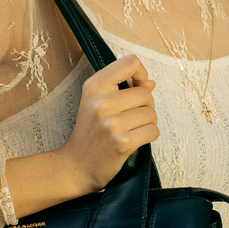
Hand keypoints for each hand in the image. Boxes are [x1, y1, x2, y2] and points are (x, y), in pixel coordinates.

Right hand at [59, 53, 158, 192]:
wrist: (76, 165)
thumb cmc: (90, 132)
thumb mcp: (98, 102)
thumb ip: (124, 88)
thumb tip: (150, 83)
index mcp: (94, 86)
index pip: (131, 62)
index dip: (140, 73)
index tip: (136, 86)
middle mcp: (102, 102)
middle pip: (146, 93)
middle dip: (145, 106)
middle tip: (130, 116)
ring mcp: (112, 123)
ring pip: (152, 113)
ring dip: (147, 122)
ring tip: (130, 129)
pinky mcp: (122, 143)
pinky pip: (153, 131)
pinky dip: (148, 136)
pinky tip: (134, 139)